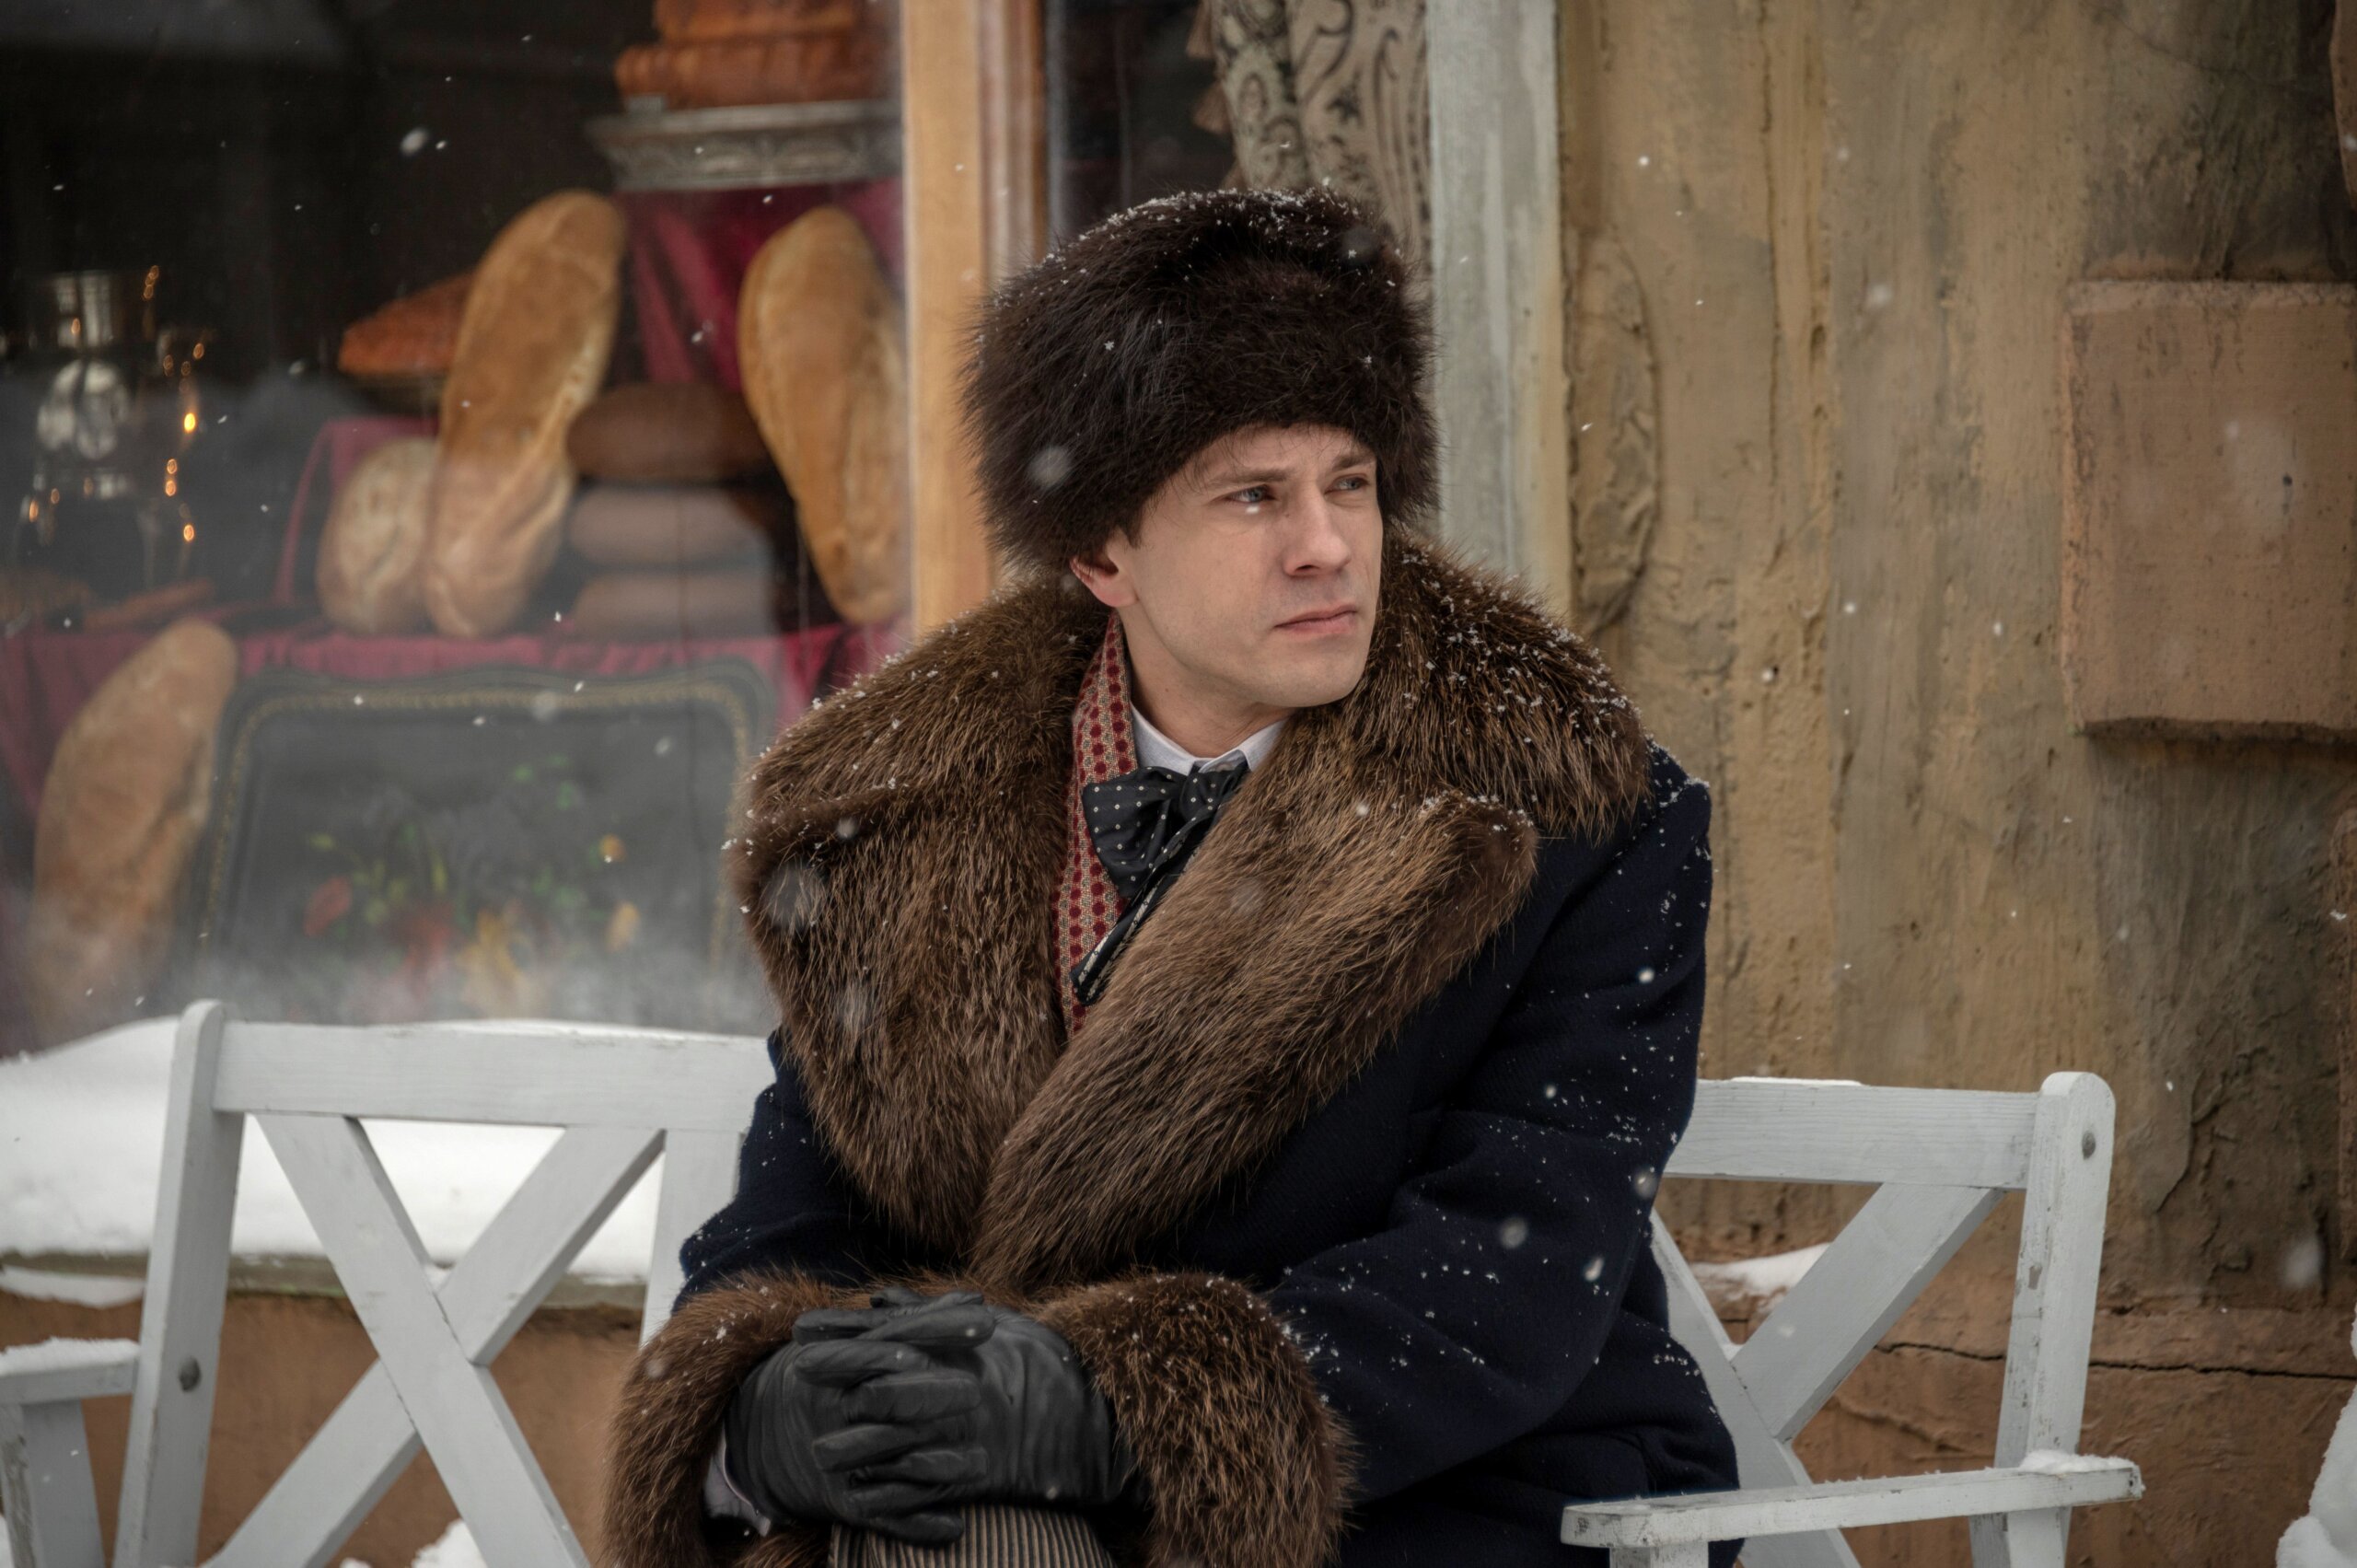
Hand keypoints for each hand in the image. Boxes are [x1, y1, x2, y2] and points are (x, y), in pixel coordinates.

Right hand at [722, 1298, 991, 1544]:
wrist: (769, 1430)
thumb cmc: (839, 1373)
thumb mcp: (869, 1340)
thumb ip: (921, 1319)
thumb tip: (975, 1297)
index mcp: (833, 1358)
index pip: (888, 1336)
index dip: (939, 1328)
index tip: (986, 1324)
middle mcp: (830, 1405)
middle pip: (879, 1398)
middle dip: (929, 1394)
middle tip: (976, 1390)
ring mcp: (835, 1453)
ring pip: (881, 1457)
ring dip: (932, 1462)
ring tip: (980, 1461)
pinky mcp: (842, 1500)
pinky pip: (880, 1514)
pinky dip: (916, 1524)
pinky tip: (955, 1527)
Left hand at [811, 1287, 1137, 1516]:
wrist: (1100, 1423)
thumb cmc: (1050, 1368)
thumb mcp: (1000, 1327)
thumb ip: (933, 1317)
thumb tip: (882, 1299)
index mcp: (962, 1349)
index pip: (889, 1334)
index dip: (842, 1334)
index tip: (801, 1331)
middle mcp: (961, 1386)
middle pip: (885, 1380)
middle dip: (839, 1378)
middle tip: (795, 1377)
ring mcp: (968, 1432)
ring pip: (899, 1439)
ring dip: (856, 1446)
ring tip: (820, 1453)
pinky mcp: (979, 1476)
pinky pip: (927, 1488)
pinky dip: (893, 1496)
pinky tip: (863, 1499)